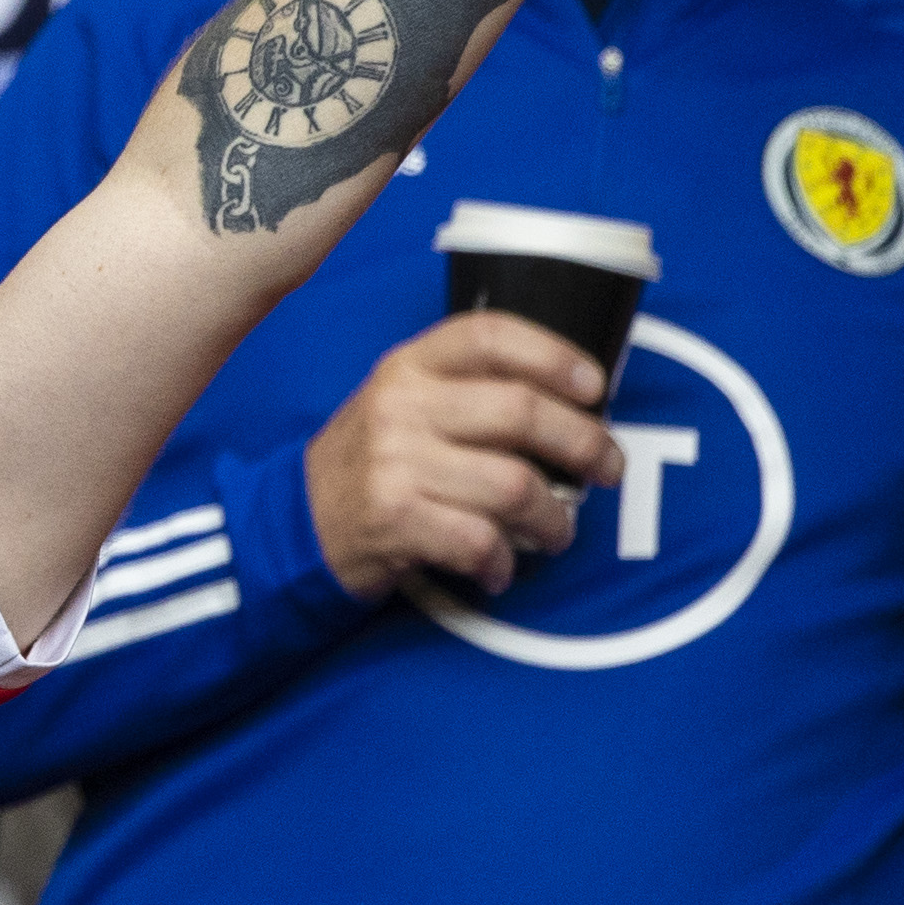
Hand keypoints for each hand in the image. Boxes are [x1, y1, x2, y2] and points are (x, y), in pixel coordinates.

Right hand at [303, 313, 619, 599]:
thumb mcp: (405, 404)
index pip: (491, 336)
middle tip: (607, 470)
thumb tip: (573, 405)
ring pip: (515, 485)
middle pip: (521, 412)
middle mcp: (401, 406)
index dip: (555, 356)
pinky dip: (503, 562)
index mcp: (409, 366)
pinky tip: (499, 568)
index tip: (595, 387)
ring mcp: (395, 463)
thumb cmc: (372, 465)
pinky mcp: (394, 520)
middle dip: (584, 445)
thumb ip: (469, 390)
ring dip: (554, 519)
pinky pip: (481, 540)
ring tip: (557, 532)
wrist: (296, 524)